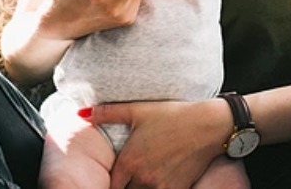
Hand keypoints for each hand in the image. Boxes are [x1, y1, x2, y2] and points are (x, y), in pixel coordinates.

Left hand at [82, 99, 232, 188]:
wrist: (209, 125)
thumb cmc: (173, 116)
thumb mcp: (138, 110)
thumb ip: (107, 113)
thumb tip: (81, 113)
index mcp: (130, 161)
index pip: (110, 186)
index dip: (107, 185)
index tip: (110, 180)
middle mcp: (143, 178)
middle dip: (123, 187)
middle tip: (124, 180)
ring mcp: (161, 186)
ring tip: (140, 180)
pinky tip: (157, 182)